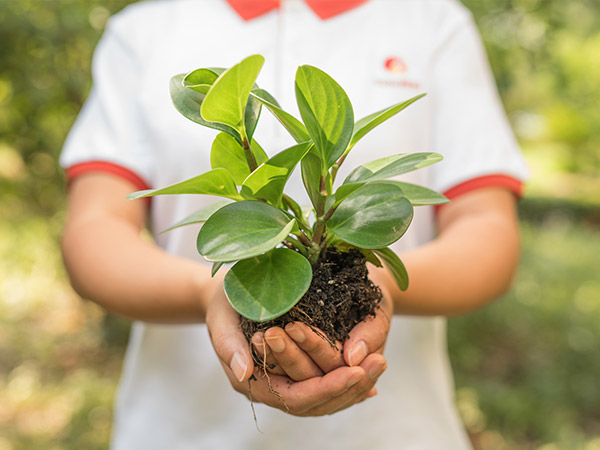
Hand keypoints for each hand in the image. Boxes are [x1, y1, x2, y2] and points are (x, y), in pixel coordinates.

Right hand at [206, 284, 386, 415]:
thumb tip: (245, 373)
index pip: (297, 397)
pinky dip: (348, 381)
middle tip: (379, 362)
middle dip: (350, 386)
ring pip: (326, 397)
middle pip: (318, 403)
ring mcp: (287, 382)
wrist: (226, 297)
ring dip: (355, 384)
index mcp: (254, 383)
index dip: (326, 387)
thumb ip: (228, 345)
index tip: (354, 371)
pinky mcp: (298, 371)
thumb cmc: (223, 303)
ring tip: (380, 362)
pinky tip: (369, 372)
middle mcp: (273, 389)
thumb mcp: (221, 317)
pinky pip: (325, 382)